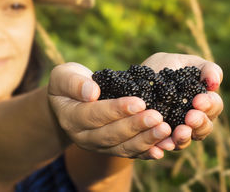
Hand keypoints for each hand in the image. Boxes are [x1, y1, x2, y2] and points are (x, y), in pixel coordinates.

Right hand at [48, 62, 170, 159]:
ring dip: (146, 140)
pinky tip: (164, 146)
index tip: (138, 102)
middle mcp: (83, 138)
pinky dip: (148, 151)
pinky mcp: (112, 149)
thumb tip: (92, 93)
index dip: (116, 110)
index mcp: (70, 118)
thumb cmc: (70, 82)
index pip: (93, 116)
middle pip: (111, 135)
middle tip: (157, 117)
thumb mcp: (64, 75)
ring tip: (165, 129)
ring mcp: (99, 146)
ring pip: (123, 147)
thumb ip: (74, 83)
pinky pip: (131, 153)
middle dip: (135, 126)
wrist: (72, 99)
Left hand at [142, 52, 223, 149]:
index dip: (210, 105)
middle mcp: (191, 119)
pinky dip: (164, 146)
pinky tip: (161, 144)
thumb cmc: (161, 67)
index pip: (214, 107)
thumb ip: (205, 68)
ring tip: (180, 132)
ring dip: (185, 137)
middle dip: (200, 123)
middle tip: (191, 117)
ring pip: (185, 140)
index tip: (198, 100)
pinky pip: (162, 146)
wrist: (131, 79)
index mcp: (202, 101)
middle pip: (204, 127)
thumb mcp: (182, 62)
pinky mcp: (157, 138)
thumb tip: (215, 83)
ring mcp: (174, 130)